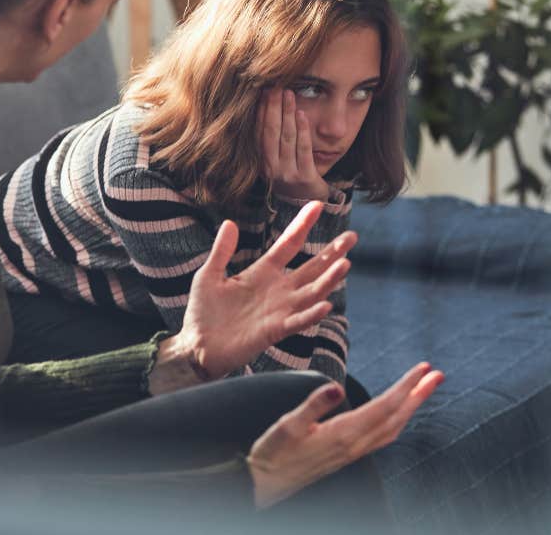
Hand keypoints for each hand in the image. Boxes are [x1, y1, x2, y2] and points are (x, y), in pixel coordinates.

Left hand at [168, 201, 356, 383]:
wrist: (197, 347)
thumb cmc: (203, 312)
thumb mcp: (209, 275)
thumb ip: (221, 251)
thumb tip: (229, 222)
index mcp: (262, 272)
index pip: (289, 244)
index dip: (303, 224)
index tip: (317, 204)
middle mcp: (278, 289)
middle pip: (312, 267)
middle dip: (332, 252)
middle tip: (353, 237)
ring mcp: (279, 310)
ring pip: (312, 292)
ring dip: (329, 280)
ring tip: (346, 264)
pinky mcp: (275, 330)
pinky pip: (298, 321)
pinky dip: (312, 314)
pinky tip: (326, 304)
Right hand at [246, 362, 444, 507]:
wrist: (266, 483)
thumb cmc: (273, 453)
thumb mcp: (287, 425)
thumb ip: (313, 405)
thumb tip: (335, 387)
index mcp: (344, 434)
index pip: (385, 406)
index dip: (407, 387)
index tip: (423, 369)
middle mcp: (355, 445)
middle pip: (397, 416)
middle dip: (419, 394)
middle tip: (438, 375)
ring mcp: (354, 452)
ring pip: (393, 427)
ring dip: (411, 407)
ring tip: (423, 388)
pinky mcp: (348, 455)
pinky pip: (383, 436)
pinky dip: (397, 420)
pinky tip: (398, 413)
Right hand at [260, 88, 329, 201]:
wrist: (308, 204)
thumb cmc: (292, 175)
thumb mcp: (276, 160)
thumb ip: (271, 139)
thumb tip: (267, 105)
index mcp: (261, 163)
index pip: (259, 132)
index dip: (261, 111)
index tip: (263, 91)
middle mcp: (271, 170)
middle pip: (271, 133)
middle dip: (273, 107)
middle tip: (275, 86)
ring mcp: (288, 174)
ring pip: (286, 138)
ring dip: (287, 114)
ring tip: (289, 94)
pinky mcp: (305, 177)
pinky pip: (303, 149)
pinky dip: (302, 130)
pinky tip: (302, 114)